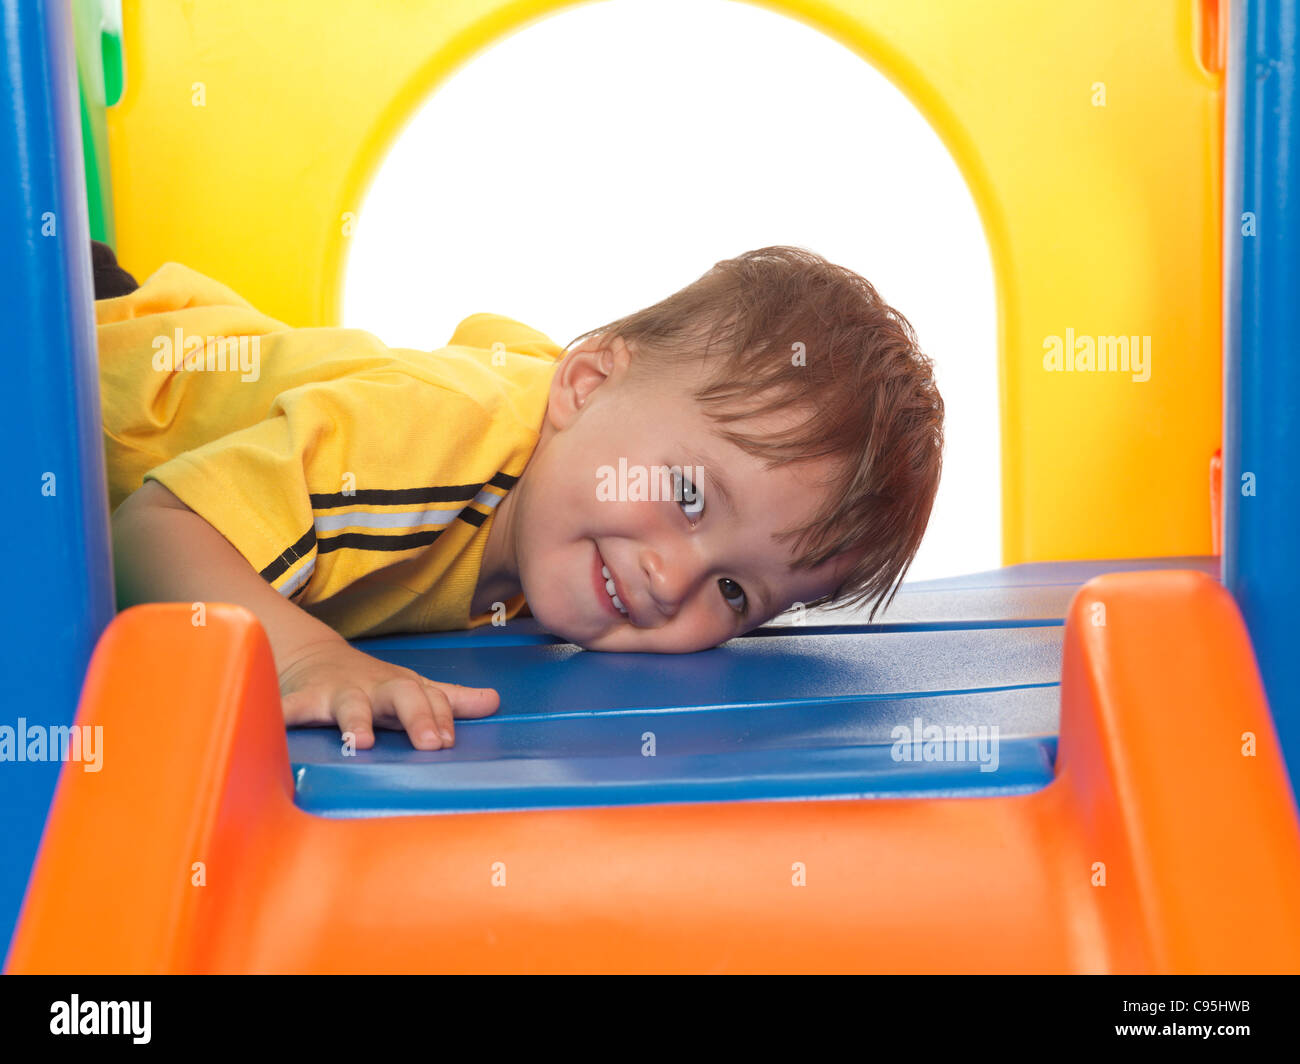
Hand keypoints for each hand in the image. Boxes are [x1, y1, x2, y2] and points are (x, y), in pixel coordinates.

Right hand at [277, 636, 499, 748]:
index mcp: (403, 688)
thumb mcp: (412, 688)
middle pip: (402, 695)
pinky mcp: (302, 699)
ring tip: (360, 742)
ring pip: (350, 705)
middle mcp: (375, 689)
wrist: (314, 657)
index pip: (431, 698)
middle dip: (418, 716)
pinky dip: (282, 715)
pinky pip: (290, 708)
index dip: (442, 716)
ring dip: (355, 721)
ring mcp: (338, 693)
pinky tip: (276, 729)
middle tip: (432, 744)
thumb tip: (494, 702)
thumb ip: (450, 699)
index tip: (449, 741)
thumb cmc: (373, 685)